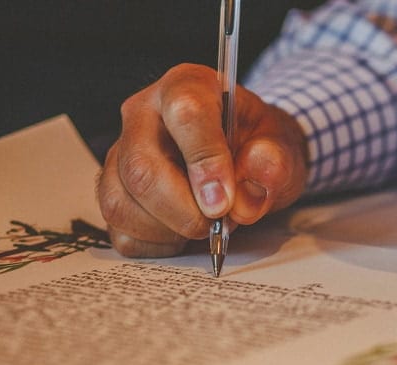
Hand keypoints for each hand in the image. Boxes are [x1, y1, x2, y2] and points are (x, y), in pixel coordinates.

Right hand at [96, 63, 308, 256]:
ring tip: (206, 225)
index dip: (206, 162)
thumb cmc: (259, 146)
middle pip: (141, 168)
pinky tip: (183, 233)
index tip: (224, 202)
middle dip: (184, 210)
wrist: (246, 156)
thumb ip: (272, 166)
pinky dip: (157, 245)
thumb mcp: (282, 148)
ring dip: (170, 230)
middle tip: (219, 224)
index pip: (185, 114)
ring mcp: (121, 155)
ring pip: (122, 204)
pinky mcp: (114, 192)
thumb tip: (242, 201)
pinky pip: (121, 232)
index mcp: (187, 87)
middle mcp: (143, 115)